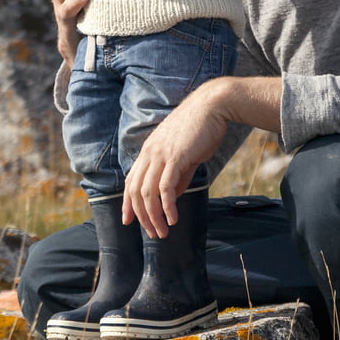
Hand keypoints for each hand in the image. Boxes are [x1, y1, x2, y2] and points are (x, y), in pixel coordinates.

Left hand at [124, 83, 230, 237]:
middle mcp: (149, 153)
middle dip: (141, 217)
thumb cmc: (200, 129)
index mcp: (148, 151)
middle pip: (136, 191)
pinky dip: (167, 207)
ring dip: (154, 216)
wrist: (212, 107)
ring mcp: (160, 155)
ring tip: (162, 232)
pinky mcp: (175, 157)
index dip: (127, 203)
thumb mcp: (183, 155)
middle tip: (152, 233)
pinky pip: (165, 188)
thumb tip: (171, 198)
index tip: (128, 221)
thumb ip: (176, 176)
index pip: (130, 182)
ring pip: (148, 193)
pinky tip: (173, 219)